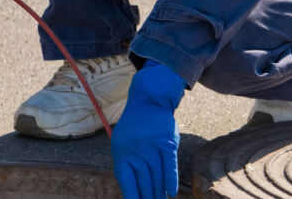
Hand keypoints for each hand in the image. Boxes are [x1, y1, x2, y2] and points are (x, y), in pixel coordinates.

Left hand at [111, 61, 185, 198]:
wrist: (148, 102)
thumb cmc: (134, 127)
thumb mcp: (121, 144)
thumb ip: (125, 165)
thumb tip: (131, 191)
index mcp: (122, 153)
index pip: (126, 181)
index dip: (131, 196)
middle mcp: (136, 151)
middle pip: (143, 181)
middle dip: (147, 198)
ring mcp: (152, 147)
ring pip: (156, 175)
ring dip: (158, 193)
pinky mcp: (167, 142)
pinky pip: (169, 164)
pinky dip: (170, 179)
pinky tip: (170, 192)